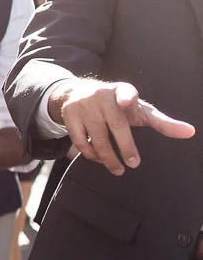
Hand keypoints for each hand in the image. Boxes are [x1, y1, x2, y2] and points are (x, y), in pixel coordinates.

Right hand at [51, 79, 195, 175]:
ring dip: (108, 157)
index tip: (126, 103)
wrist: (77, 92)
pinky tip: (99, 159)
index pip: (126, 93)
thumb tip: (190, 132)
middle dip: (125, 147)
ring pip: (98, 137)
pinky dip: (90, 154)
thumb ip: (163, 122)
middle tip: (133, 164)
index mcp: (123, 91)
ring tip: (118, 169)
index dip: (127, 98)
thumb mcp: (139, 110)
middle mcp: (102, 95)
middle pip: (116, 125)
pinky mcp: (69, 114)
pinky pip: (80, 140)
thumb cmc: (117, 104)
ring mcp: (83, 104)